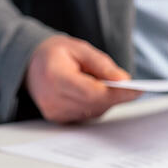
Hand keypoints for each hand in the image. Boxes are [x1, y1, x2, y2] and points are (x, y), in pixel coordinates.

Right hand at [25, 35, 140, 122]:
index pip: (92, 92)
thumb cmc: (55, 53)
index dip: (117, 93)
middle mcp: (52, 99)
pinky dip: (96, 104)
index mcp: (55, 77)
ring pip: (94, 111)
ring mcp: (54, 112)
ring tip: (104, 84)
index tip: (138, 90)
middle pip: (95, 104)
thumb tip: (124, 80)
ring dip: (106, 99)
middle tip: (131, 86)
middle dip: (116, 96)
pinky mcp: (58, 119)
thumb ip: (102, 65)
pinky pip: (87, 114)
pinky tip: (91, 91)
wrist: (30, 64)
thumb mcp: (80, 49)